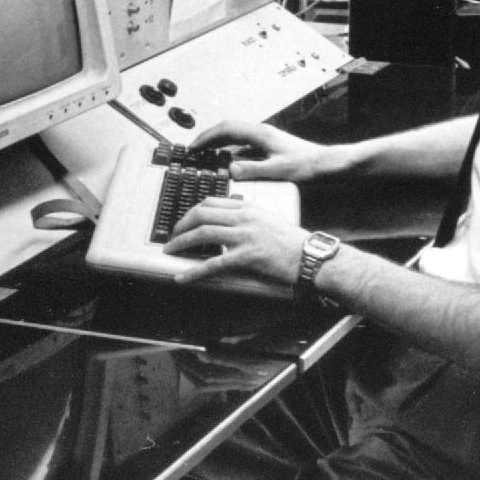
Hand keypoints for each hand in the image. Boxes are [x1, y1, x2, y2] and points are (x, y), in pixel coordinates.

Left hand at [162, 196, 308, 288]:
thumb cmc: (292, 240)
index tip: (183, 221)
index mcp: (248, 207)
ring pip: (203, 234)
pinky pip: (214, 263)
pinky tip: (182, 277)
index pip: (211, 202)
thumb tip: (227, 221)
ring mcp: (244, 236)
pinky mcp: (247, 256)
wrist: (309, 255)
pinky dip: (194, 271)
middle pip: (201, 214)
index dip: (191, 211)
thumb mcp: (268, 218)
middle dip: (181, 225)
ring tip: (171, 251)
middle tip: (172, 236)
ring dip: (181, 243)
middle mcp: (244, 217)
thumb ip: (247, 216)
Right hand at [190, 120, 335, 182]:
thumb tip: (230, 169)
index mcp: (260, 134)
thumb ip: (253, 170)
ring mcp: (265, 138)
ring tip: (205, 155)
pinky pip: (243, 144)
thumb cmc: (308, 166)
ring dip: (218, 143)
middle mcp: (261, 132)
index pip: (226, 129)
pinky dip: (230, 150)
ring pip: (235, 135)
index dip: (206, 137)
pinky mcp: (269, 146)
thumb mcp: (278, 171)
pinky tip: (228, 162)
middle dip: (208, 138)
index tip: (192, 147)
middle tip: (193, 150)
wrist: (328, 165)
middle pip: (227, 129)